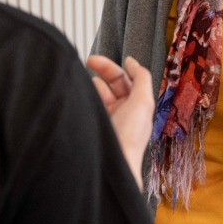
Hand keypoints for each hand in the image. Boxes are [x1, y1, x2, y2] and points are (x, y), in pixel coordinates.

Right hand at [87, 55, 154, 189]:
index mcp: (138, 107)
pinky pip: (89, 105)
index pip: (128, 80)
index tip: (104, 58)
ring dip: (92, 84)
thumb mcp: (143, 101)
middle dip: (103, 71)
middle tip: (88, 60)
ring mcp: (107, 120)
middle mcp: (123, 112)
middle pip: (113, 84)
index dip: (118, 67)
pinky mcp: (94, 126)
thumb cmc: (129, 138)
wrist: (113, 164)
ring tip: (82, 79)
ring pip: (98, 94)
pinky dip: (85, 97)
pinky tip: (79, 93)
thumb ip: (141, 78)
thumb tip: (132, 61)